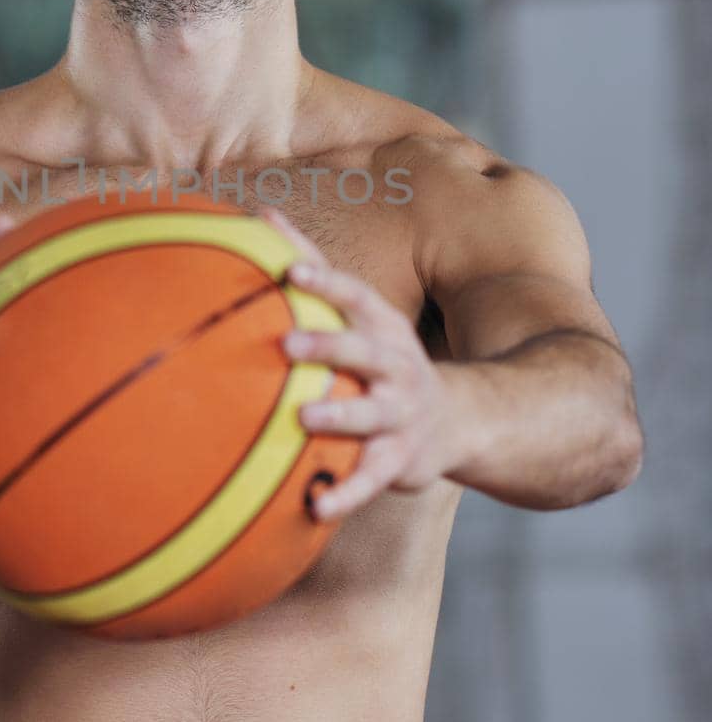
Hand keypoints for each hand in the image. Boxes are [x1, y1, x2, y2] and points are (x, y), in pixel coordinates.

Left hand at [260, 206, 457, 520]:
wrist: (461, 419)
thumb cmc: (385, 356)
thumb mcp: (363, 312)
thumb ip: (311, 264)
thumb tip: (259, 211)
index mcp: (382, 327)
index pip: (356, 297)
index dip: (326, 283)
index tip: (291, 269)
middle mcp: (396, 367)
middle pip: (365, 352)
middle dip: (329, 347)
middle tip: (285, 345)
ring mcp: (400, 415)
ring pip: (371, 416)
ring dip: (339, 418)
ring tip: (302, 419)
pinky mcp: (400, 462)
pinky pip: (370, 481)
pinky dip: (345, 496)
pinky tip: (314, 510)